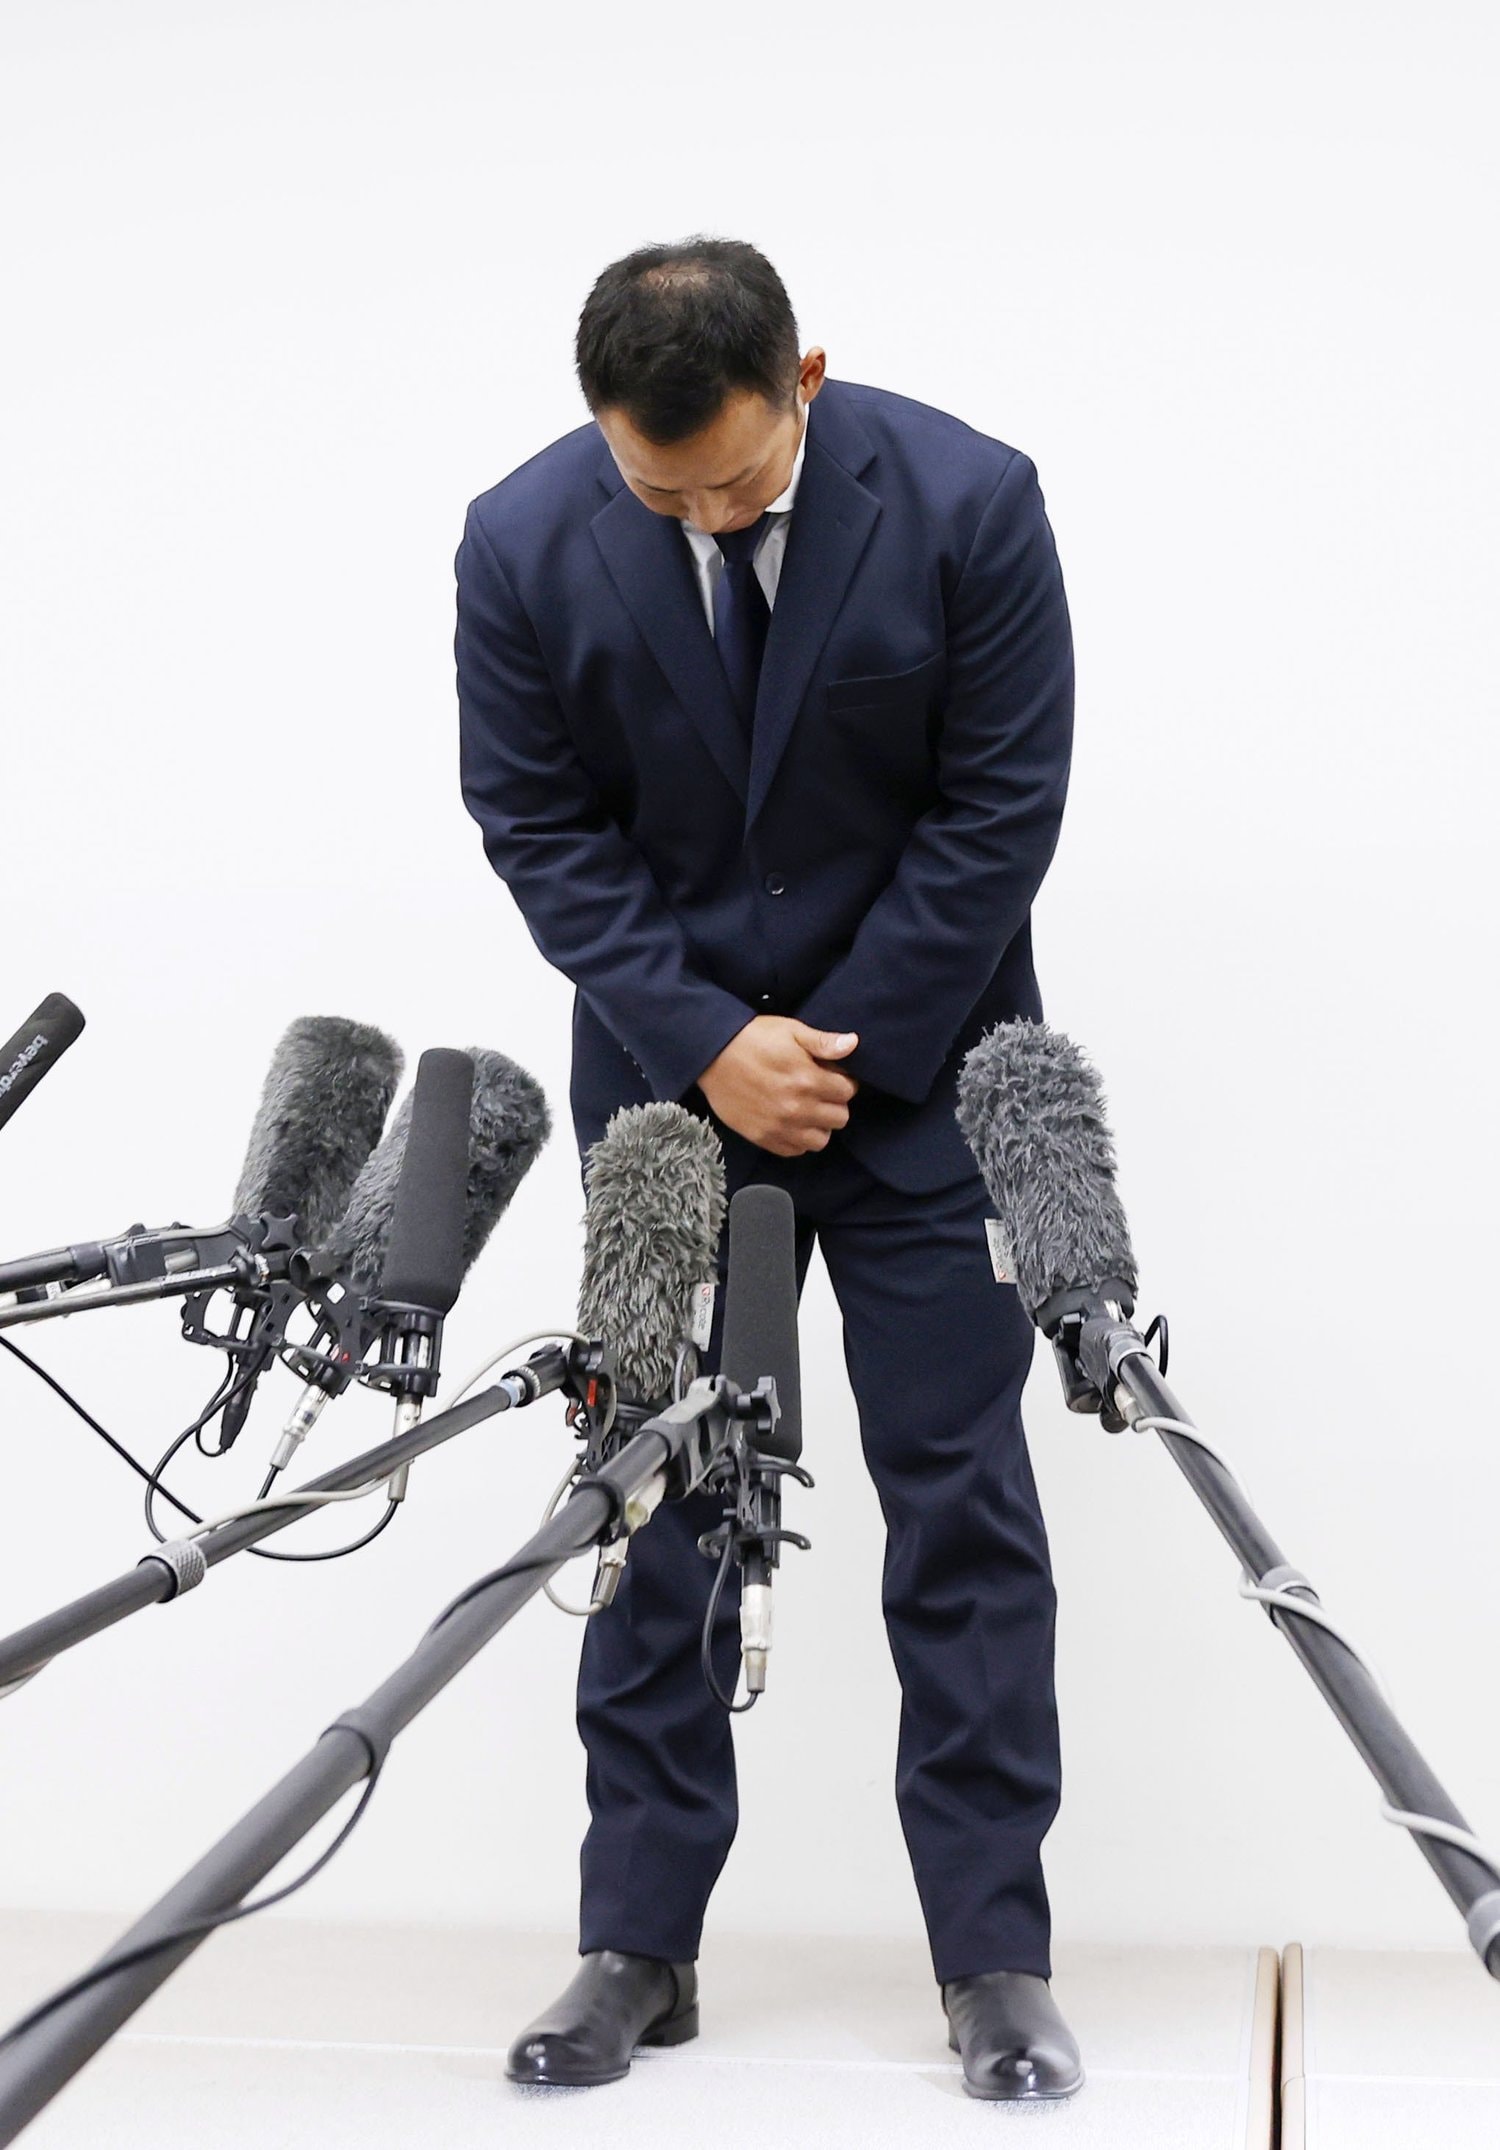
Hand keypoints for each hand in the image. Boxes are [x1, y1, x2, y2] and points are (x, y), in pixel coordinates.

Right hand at [698, 1017, 860, 1156]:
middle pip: (839, 1118)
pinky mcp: (762, 1137)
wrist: (711, 1054)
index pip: (848, 1092)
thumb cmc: (752, 1038)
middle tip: (820, 1093)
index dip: (843, 1082)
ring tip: (807, 1110)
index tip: (831, 1076)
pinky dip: (797, 1139)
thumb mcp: (790, 1030)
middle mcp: (798, 1108)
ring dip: (819, 1126)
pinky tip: (791, 1122)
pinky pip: (794, 1150)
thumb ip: (823, 1041)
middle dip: (834, 1104)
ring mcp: (780, 1126)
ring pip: (821, 1140)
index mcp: (808, 1080)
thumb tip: (853, 1044)